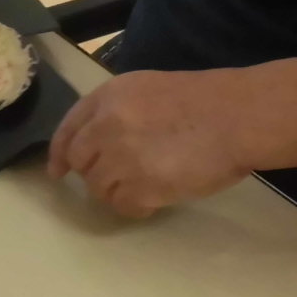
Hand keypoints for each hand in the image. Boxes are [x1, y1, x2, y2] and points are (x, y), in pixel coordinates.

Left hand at [48, 69, 251, 217]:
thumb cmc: (206, 101)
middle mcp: (107, 125)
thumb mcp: (150, 90)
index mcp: (110, 95)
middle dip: (94, 173)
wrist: (238, 117)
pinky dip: (136, 207)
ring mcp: (121, 158)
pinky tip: (156, 198)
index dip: (59, 153)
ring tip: (147, 184)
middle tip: (120, 178)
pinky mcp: (140, 187)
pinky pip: (123, 206)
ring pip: (98, 188)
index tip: (57, 171)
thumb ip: (119, 111)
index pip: (69, 128)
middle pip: (79, 162)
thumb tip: (99, 143)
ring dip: (118, 191)